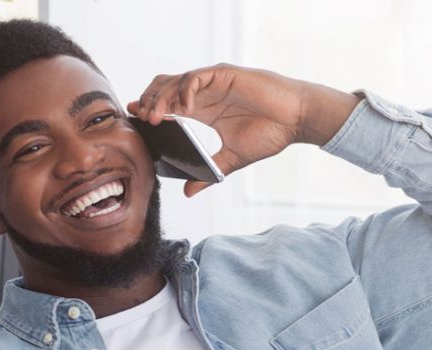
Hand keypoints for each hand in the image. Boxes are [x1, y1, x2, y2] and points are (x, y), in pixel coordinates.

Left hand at [127, 63, 358, 196]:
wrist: (295, 120)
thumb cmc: (270, 134)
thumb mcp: (233, 159)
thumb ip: (210, 173)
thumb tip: (188, 193)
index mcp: (203, 109)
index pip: (167, 104)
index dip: (150, 109)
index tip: (136, 121)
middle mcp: (204, 93)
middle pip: (164, 89)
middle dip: (150, 102)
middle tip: (144, 121)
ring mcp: (213, 82)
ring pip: (175, 81)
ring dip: (162, 98)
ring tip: (157, 117)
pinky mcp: (224, 74)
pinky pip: (195, 77)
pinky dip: (184, 91)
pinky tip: (182, 109)